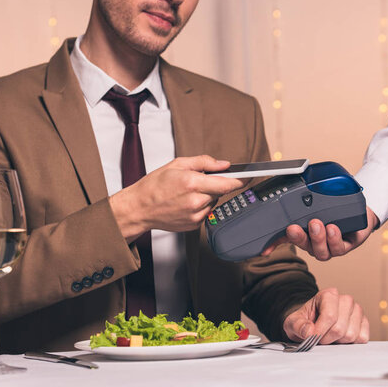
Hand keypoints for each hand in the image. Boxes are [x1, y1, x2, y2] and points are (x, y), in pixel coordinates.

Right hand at [109, 155, 245, 238]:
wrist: (139, 209)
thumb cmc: (154, 186)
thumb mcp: (177, 164)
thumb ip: (203, 162)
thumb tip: (223, 164)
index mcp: (192, 183)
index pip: (226, 183)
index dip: (240, 180)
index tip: (249, 177)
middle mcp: (195, 201)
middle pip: (220, 192)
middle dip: (215, 185)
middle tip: (198, 181)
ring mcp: (195, 216)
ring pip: (213, 202)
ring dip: (207, 196)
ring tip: (187, 193)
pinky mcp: (193, 226)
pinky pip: (206, 213)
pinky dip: (200, 206)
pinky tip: (185, 203)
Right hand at [261, 206, 378, 260]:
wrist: (358, 210)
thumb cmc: (333, 210)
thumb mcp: (313, 204)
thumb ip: (296, 205)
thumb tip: (278, 206)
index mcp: (303, 233)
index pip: (285, 240)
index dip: (273, 246)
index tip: (265, 249)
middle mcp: (314, 243)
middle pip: (303, 246)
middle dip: (298, 238)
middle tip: (294, 228)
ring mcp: (329, 246)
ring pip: (320, 251)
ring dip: (317, 238)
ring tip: (318, 224)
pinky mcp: (345, 246)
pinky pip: (338, 248)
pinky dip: (334, 239)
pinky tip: (333, 228)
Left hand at [283, 288, 368, 343]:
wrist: (312, 325)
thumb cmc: (304, 322)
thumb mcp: (293, 323)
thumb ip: (297, 325)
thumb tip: (309, 331)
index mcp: (328, 295)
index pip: (330, 316)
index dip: (320, 331)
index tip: (312, 337)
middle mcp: (345, 300)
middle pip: (340, 329)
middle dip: (327, 338)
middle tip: (319, 337)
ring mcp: (357, 311)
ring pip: (351, 335)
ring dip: (338, 342)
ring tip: (329, 336)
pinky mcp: (364, 323)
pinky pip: (362, 339)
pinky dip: (349, 343)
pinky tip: (340, 338)